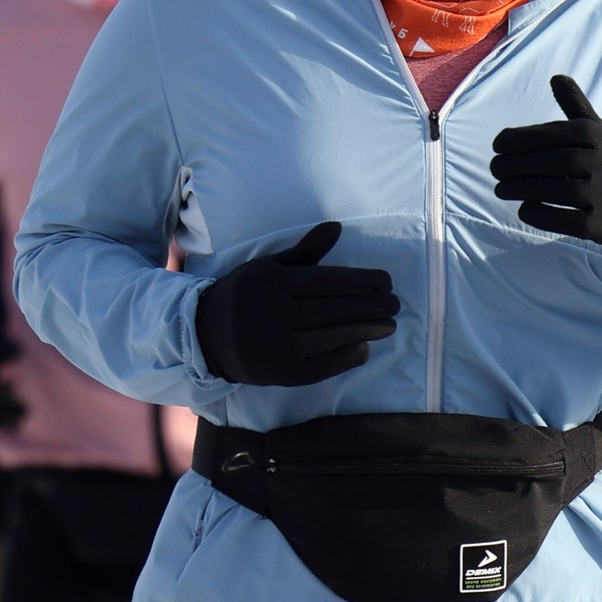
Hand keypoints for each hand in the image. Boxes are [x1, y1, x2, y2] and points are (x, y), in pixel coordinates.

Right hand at [194, 221, 399, 386]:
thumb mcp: (268, 267)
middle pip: (334, 310)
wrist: (206, 336)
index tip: (386, 282)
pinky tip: (364, 349)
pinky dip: (344, 358)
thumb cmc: (245, 295)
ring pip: (331, 337)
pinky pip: (319, 367)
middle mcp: (277, 314)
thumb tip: (337, 227)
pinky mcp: (280, 373)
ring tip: (389, 325)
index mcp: (275, 283)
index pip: (328, 282)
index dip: (361, 282)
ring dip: (365, 331)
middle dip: (371, 307)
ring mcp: (279, 346)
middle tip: (395, 304)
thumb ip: (305, 251)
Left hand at [491, 75, 601, 275]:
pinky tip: (525, 210)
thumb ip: (580, 111)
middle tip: (494, 168)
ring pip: (557, 190)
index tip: (497, 144)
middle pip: (553, 161)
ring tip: (500, 188)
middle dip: (517, 163)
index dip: (522, 138)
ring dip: (521, 188)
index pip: (557, 133)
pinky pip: (567, 220)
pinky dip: (541, 214)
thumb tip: (556, 77)